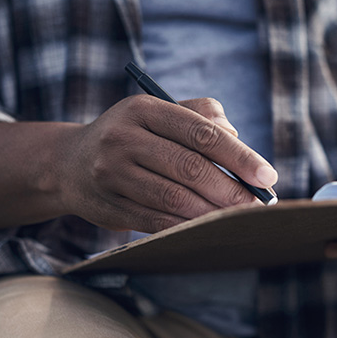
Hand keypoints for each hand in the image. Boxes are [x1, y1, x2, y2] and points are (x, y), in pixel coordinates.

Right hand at [61, 95, 277, 232]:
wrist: (70, 163)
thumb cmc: (134, 135)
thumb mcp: (160, 113)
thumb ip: (202, 116)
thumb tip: (237, 138)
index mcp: (143, 109)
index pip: (200, 132)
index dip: (239, 155)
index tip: (267, 175)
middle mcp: (123, 138)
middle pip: (190, 167)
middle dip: (230, 189)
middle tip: (257, 205)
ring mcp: (112, 174)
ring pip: (174, 198)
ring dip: (213, 212)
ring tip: (238, 218)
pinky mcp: (108, 207)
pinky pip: (157, 220)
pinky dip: (187, 226)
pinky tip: (208, 228)